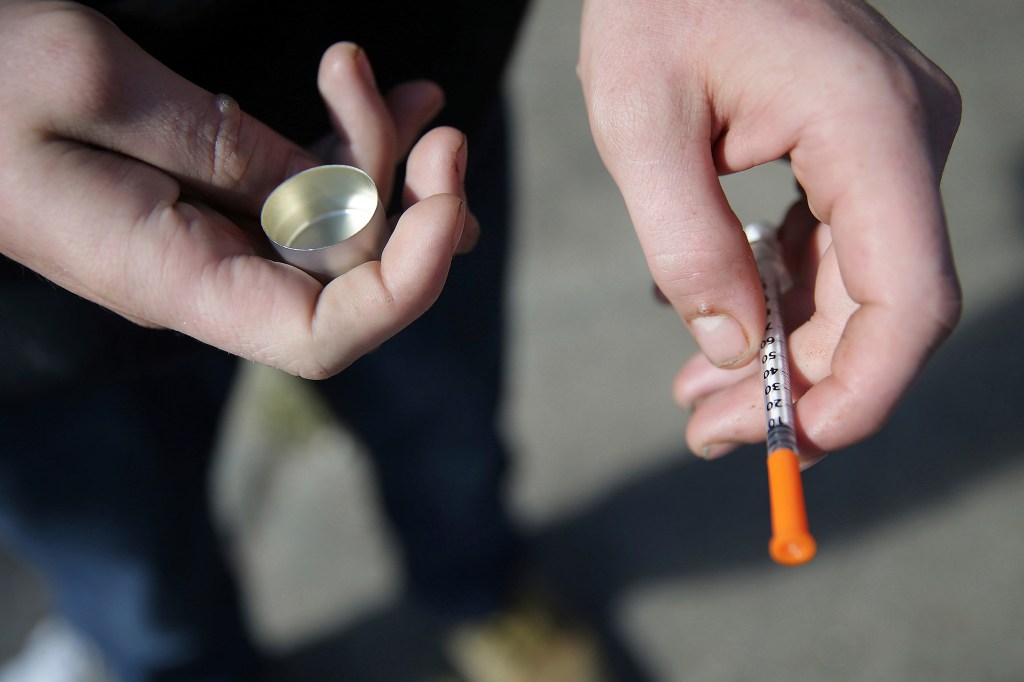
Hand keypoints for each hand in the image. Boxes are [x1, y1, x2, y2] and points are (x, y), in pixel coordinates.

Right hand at [0, 2, 472, 378]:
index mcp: (173, 277)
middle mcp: (205, 278)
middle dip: (410, 201)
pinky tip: (370, 95)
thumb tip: (332, 197)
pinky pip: (301, 195)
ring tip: (417, 99)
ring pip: (338, 235)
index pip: (322, 338)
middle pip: (349, 280)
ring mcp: (210, 243)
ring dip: (391, 169)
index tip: (445, 198)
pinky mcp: (209, 205)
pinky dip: (349, 150)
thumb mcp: (93, 86)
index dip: (406, 287)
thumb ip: (224, 149)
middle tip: (432, 117)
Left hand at [579, 0, 961, 459]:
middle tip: (706, 434)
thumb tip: (730, 352)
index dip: (859, 394)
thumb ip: (687, 244)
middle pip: (880, 310)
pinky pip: (836, 248)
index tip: (789, 447)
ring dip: (783, 353)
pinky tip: (718, 331)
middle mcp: (906, 140)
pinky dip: (781, 301)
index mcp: (871, 129)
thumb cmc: (655, 1)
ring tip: (695, 400)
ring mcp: (889, 144)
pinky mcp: (857, 149)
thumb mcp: (640, 123)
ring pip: (857, 288)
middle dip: (797, 387)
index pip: (908, 302)